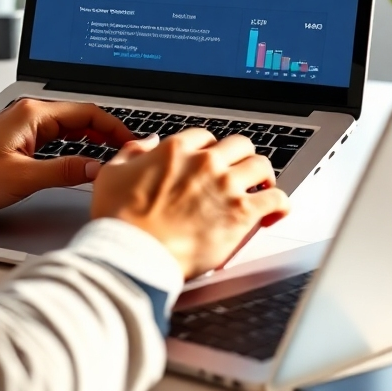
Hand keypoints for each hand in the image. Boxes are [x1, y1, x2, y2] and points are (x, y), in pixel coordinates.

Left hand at [0, 99, 133, 215]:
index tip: (132, 141)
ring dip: (92, 137)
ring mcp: (24, 125)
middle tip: (129, 149)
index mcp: (33, 114)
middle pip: (81, 116)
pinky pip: (56, 136)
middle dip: (108, 131)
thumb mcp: (22, 178)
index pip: (86, 112)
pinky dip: (75, 144)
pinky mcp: (19, 138)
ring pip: (69, 126)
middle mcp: (30, 114)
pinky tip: (84, 156)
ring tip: (114, 153)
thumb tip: (97, 168)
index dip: (114, 126)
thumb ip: (63, 172)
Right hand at [90, 128, 289, 278]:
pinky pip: (275, 199)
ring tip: (261, 188)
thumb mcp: (112, 173)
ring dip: (263, 176)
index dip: (209, 149)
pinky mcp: (241, 214)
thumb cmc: (120, 220)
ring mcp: (225, 186)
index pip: (205, 137)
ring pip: (261, 165)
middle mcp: (205, 162)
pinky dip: (279, 203)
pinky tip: (275, 211)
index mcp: (176, 150)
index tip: (210, 161)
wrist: (133, 253)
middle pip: (239, 144)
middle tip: (239, 171)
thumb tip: (147, 143)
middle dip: (240, 157)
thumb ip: (132, 152)